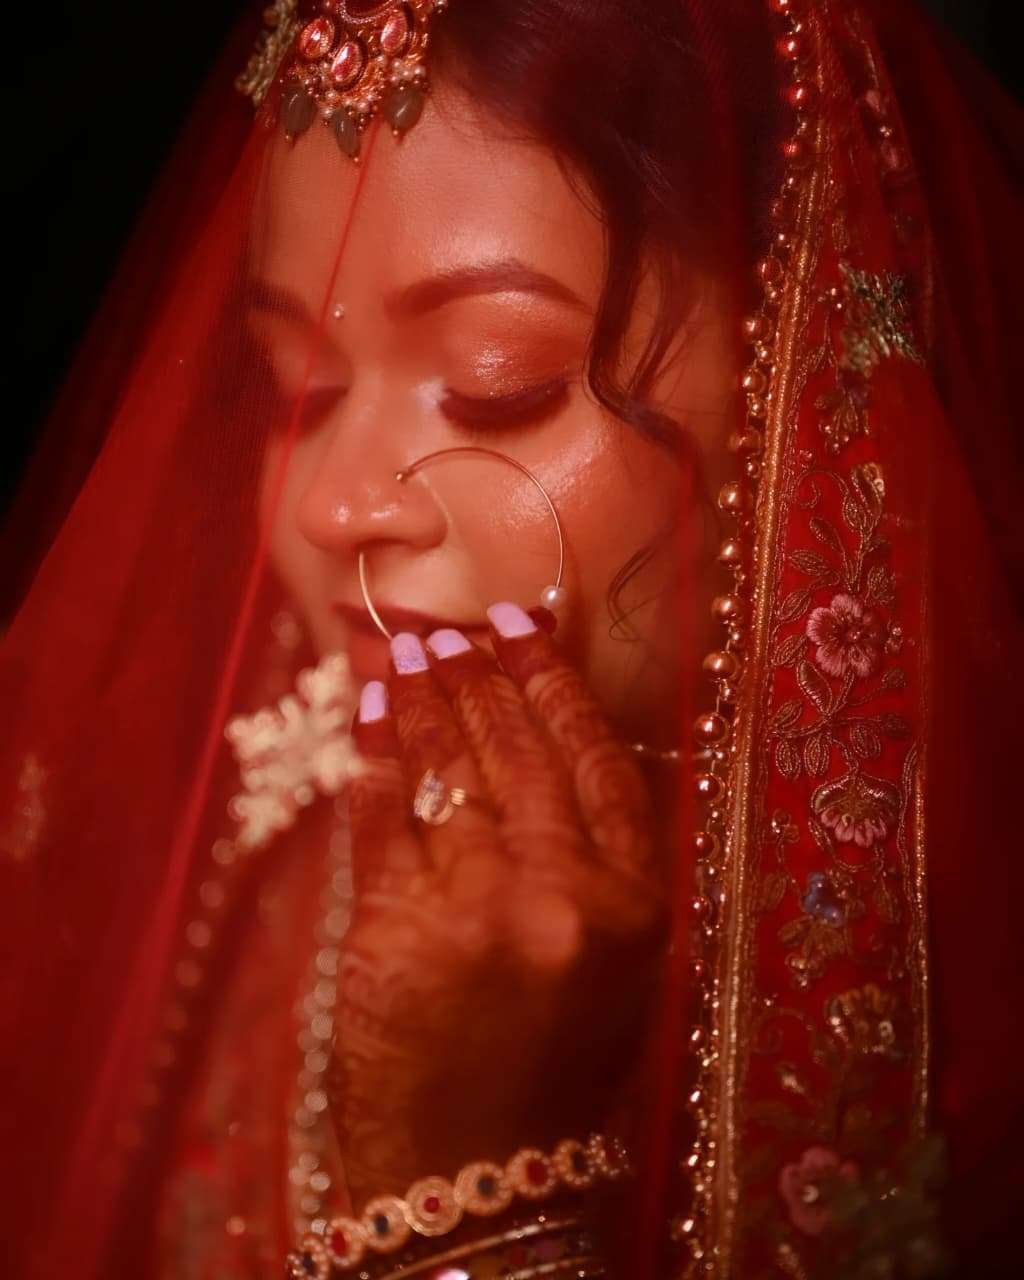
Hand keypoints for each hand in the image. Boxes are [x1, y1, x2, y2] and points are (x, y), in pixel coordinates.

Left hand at [330, 602, 664, 1206]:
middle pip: (517, 752)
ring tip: (404, 649)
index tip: (525, 625)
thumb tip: (543, 732)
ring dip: (422, 700)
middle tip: (453, 627)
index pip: (596, 761)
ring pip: (446, 773)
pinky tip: (367, 714)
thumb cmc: (556, 1061)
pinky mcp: (393, 933)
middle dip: (479, 675)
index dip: (555, 684)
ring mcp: (475, 912)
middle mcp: (562, 897)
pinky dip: (373, 759)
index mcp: (634, 904)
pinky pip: (381, 821)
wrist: (482, 1172)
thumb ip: (595, 856)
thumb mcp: (615, 963)